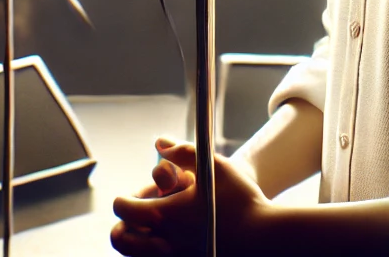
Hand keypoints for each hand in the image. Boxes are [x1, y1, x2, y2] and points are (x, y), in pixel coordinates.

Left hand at [111, 137, 271, 255]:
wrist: (268, 237)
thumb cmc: (242, 200)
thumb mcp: (214, 167)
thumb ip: (183, 152)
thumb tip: (159, 142)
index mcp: (164, 215)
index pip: (122, 207)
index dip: (126, 198)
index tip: (138, 195)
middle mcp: (163, 243)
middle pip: (119, 238)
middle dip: (125, 224)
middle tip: (142, 215)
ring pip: (136, 255)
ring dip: (139, 241)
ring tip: (156, 229)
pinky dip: (156, 252)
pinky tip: (173, 241)